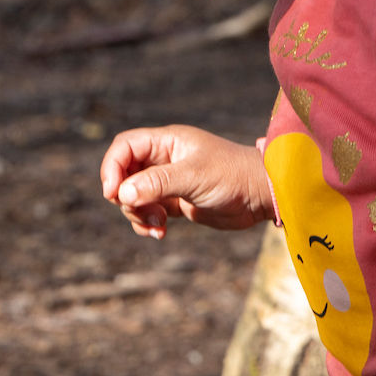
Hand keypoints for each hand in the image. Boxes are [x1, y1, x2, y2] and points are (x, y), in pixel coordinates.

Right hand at [98, 125, 275, 236]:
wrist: (263, 196)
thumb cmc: (234, 176)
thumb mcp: (194, 177)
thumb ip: (157, 183)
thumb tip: (121, 194)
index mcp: (166, 142)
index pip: (124, 147)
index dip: (112, 167)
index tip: (112, 193)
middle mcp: (164, 159)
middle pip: (124, 174)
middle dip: (125, 197)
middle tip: (141, 212)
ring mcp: (168, 181)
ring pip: (133, 196)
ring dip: (137, 214)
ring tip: (158, 226)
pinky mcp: (175, 202)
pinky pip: (147, 211)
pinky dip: (147, 223)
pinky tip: (161, 233)